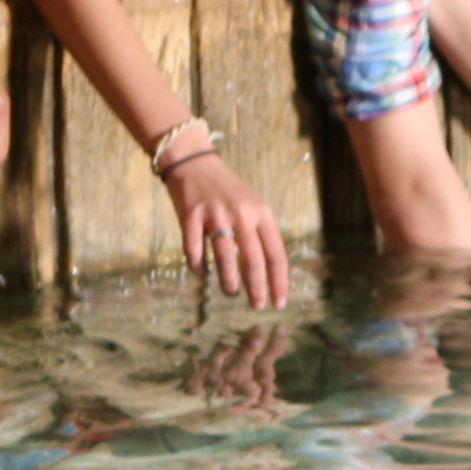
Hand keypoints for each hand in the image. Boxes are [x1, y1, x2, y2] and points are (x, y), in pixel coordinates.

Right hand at [167, 152, 295, 308]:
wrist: (195, 163)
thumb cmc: (228, 192)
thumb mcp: (253, 207)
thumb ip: (260, 235)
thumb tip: (268, 275)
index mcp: (262, 213)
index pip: (276, 253)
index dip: (279, 281)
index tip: (279, 302)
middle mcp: (242, 214)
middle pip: (253, 259)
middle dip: (257, 288)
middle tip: (257, 305)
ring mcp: (215, 214)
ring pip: (226, 256)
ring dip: (229, 281)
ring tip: (231, 293)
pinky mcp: (191, 215)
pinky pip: (195, 249)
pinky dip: (199, 265)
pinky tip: (202, 273)